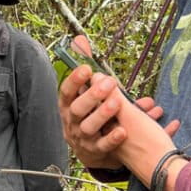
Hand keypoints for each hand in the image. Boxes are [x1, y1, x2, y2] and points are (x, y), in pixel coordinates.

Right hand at [57, 36, 179, 169]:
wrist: (90, 151)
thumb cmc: (88, 114)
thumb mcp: (85, 92)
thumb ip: (85, 69)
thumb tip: (80, 38)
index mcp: (68, 105)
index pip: (67, 91)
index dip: (75, 80)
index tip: (87, 68)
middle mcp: (72, 121)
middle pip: (78, 108)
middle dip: (93, 94)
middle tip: (110, 82)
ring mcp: (82, 137)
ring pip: (89, 126)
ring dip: (102, 114)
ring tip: (117, 103)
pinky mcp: (95, 151)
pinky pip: (102, 146)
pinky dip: (112, 139)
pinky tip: (123, 130)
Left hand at [104, 83, 185, 190]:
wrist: (166, 173)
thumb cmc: (145, 141)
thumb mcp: (128, 114)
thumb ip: (113, 96)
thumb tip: (97, 76)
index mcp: (107, 128)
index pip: (103, 107)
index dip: (109, 94)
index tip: (117, 85)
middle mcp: (115, 139)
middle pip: (123, 116)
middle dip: (135, 106)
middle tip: (146, 100)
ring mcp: (130, 148)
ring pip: (139, 127)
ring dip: (149, 116)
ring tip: (159, 109)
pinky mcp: (145, 155)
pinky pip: (151, 138)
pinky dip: (161, 129)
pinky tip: (174, 123)